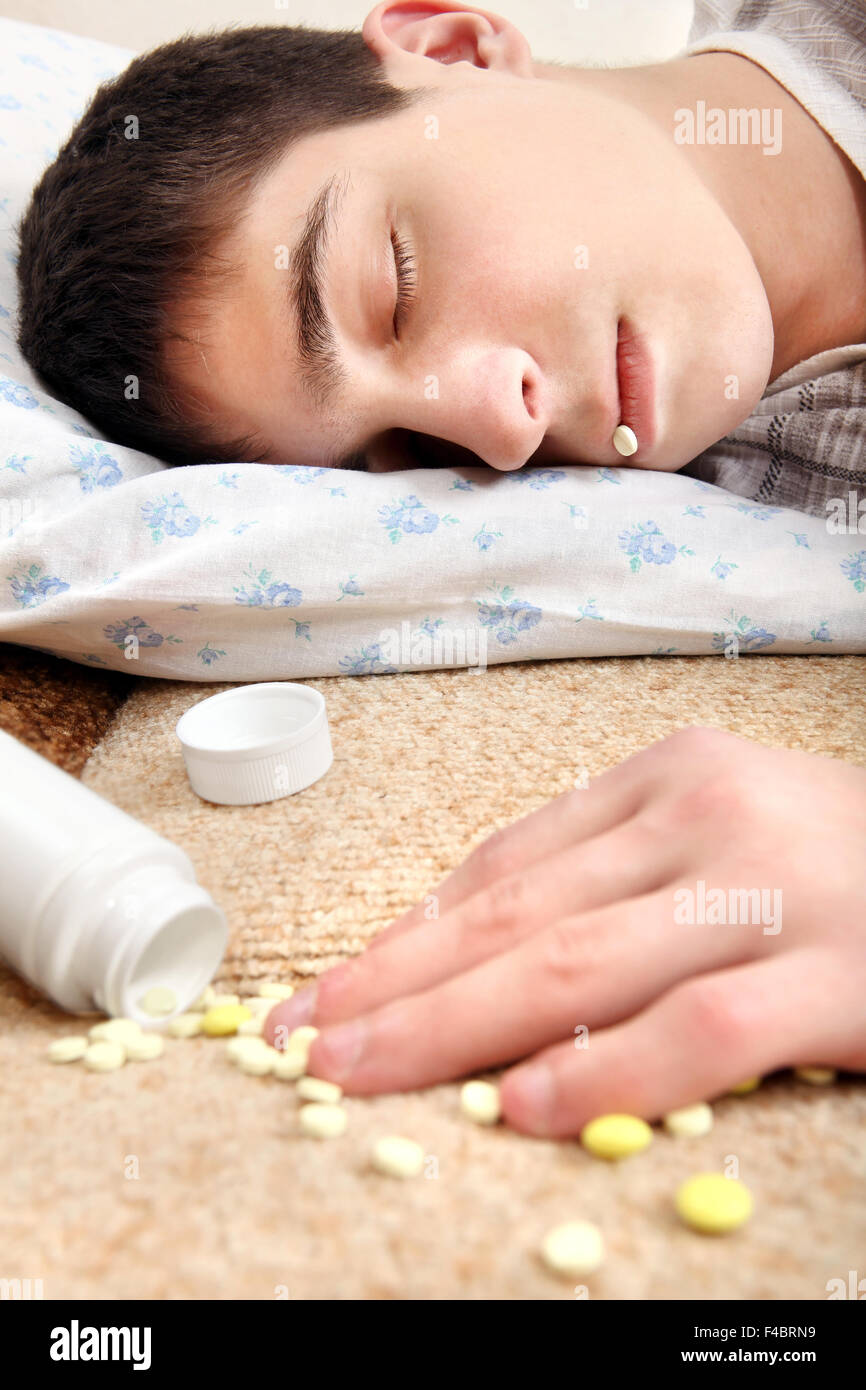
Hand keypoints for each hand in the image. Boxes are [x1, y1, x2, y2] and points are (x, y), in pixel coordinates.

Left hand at [265, 727, 865, 1135]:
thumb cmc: (834, 855)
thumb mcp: (714, 827)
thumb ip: (605, 872)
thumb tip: (465, 940)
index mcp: (667, 777)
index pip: (507, 864)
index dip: (408, 932)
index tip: (334, 989)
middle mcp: (705, 818)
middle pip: (516, 915)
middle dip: (397, 985)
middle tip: (306, 1038)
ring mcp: (768, 892)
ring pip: (576, 965)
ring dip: (453, 1026)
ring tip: (363, 1073)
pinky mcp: (837, 974)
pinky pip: (699, 1030)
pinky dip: (605, 1070)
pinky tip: (526, 1106)